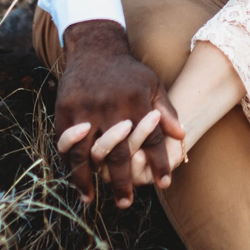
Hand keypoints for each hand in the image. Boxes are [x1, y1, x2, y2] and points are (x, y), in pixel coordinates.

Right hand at [51, 20, 185, 207]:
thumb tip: (182, 135)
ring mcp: (86, 110)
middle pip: (119, 153)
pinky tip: (75, 181)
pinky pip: (67, 145)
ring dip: (90, 180)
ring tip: (93, 200)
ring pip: (88, 153)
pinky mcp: (66, 111)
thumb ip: (167, 110)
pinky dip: (70, 165)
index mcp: (135, 102)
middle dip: (123, 181)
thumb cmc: (128, 71)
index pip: (152, 140)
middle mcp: (111, 108)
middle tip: (126, 203)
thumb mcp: (152, 84)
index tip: (165, 184)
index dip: (159, 163)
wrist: (96, 47)